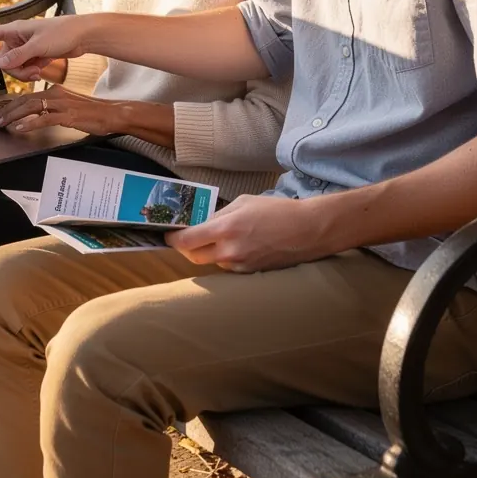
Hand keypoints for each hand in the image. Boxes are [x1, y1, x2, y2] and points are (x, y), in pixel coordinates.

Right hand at [0, 14, 91, 81]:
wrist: (83, 35)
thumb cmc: (63, 32)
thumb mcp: (39, 45)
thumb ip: (18, 56)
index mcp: (14, 29)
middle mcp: (17, 38)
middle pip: (2, 60)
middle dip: (14, 69)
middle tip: (32, 68)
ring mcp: (25, 47)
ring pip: (13, 67)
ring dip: (24, 72)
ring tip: (39, 68)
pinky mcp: (34, 55)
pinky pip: (24, 69)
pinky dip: (31, 72)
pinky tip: (42, 68)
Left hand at [0, 85, 125, 135]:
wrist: (113, 113)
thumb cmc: (93, 112)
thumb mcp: (69, 106)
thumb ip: (53, 108)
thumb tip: (37, 115)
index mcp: (56, 91)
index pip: (28, 96)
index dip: (12, 105)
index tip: (1, 113)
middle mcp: (56, 94)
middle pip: (25, 100)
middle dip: (7, 110)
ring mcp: (62, 104)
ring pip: (31, 107)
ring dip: (13, 116)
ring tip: (2, 124)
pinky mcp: (68, 116)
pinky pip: (44, 119)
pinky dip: (30, 124)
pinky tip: (20, 129)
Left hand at [167, 194, 331, 272]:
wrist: (307, 231)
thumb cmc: (276, 211)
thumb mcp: (243, 203)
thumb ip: (219, 216)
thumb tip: (202, 224)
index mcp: (225, 230)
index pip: (186, 241)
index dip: (173, 239)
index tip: (169, 235)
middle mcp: (229, 252)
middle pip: (193, 256)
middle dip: (187, 248)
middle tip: (188, 237)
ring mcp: (239, 266)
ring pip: (212, 261)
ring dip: (209, 252)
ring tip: (221, 237)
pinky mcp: (249, 274)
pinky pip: (228, 266)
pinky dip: (226, 257)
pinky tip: (239, 245)